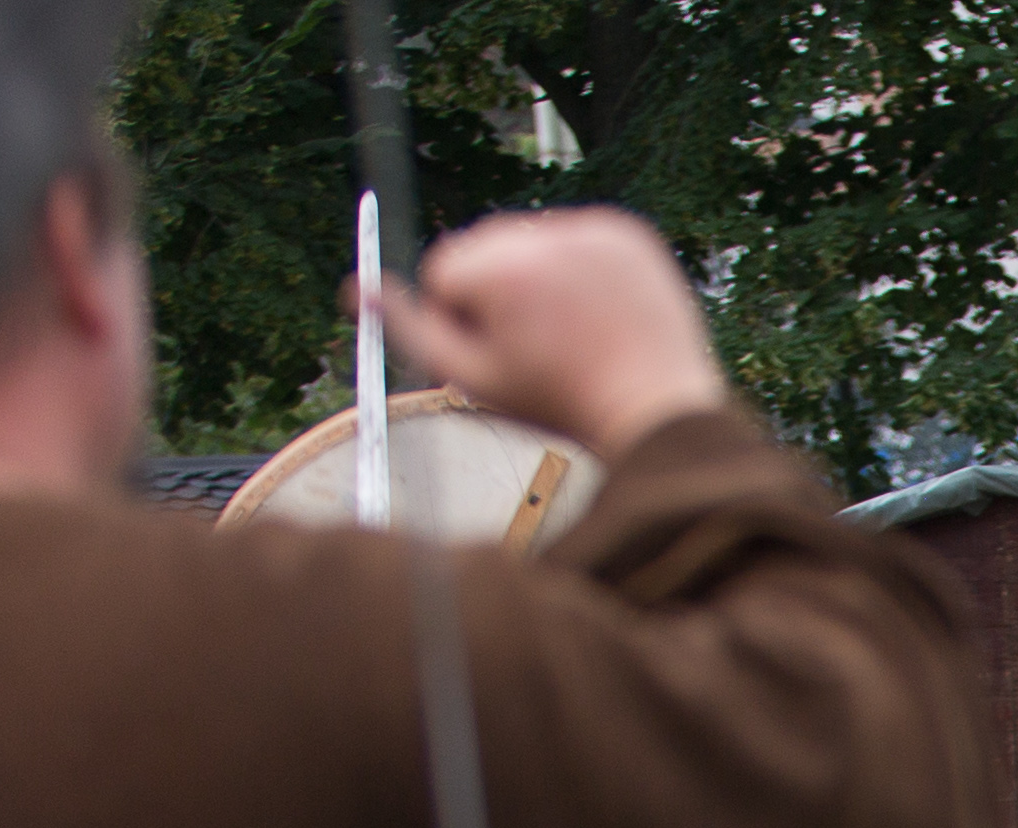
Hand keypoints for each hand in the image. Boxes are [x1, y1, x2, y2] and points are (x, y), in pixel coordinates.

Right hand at [372, 209, 727, 459]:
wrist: (659, 408)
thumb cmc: (562, 402)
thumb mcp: (474, 378)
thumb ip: (412, 331)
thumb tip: (359, 289)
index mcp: (497, 267)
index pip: (443, 271)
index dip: (465, 320)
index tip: (504, 353)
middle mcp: (542, 234)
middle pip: (484, 248)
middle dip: (497, 291)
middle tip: (541, 345)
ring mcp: (591, 228)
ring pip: (531, 241)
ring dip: (536, 275)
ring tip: (572, 329)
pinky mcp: (626, 232)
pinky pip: (579, 239)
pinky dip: (580, 268)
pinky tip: (599, 312)